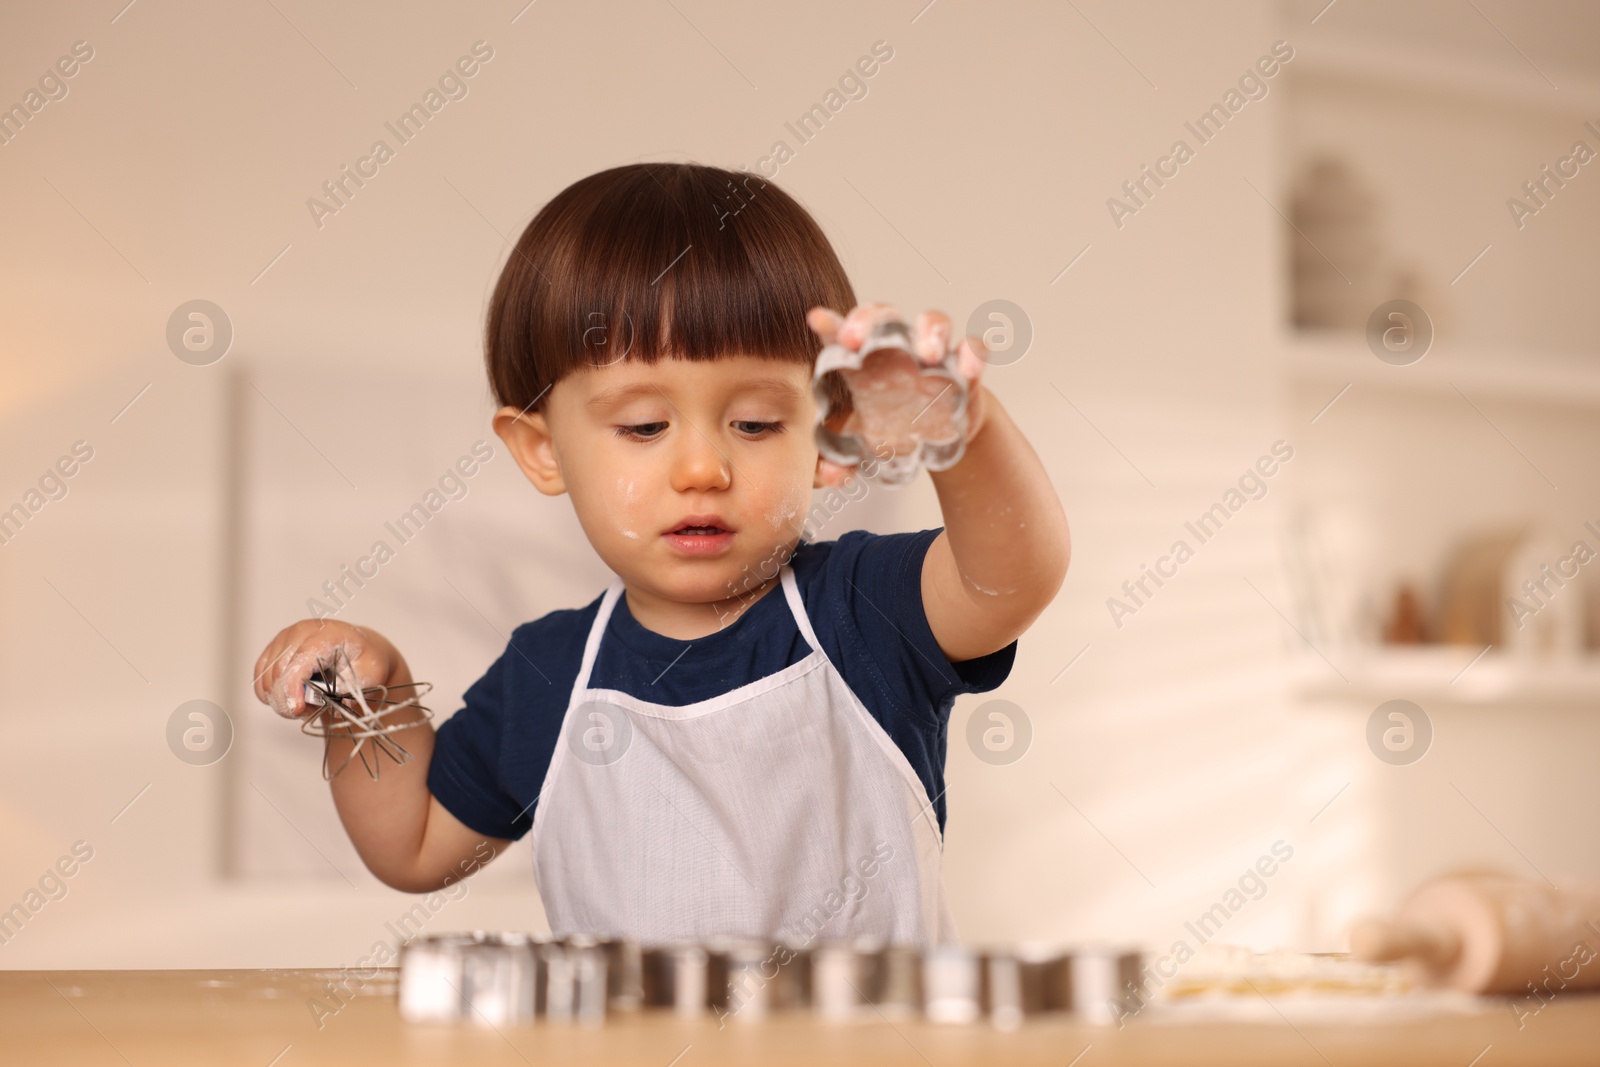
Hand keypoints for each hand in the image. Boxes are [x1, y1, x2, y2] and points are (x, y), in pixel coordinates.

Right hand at [252, 619, 401, 718]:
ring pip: (267, 679)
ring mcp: (283, 639)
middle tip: (310, 711)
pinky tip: (292, 697)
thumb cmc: (364, 658)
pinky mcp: (272, 650)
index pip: (300, 660)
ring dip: (282, 700)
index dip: (293, 687)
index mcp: (326, 634)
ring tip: (307, 704)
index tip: (296, 709)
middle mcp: (300, 632)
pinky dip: (271, 695)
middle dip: (290, 701)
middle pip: (278, 673)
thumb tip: (332, 701)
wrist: (357, 648)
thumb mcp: (371, 672)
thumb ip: (353, 686)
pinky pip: (260, 680)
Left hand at [806, 302, 989, 488]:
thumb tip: (829, 476)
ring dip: (930, 331)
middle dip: (869, 321)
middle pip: (883, 315)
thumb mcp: (862, 449)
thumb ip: (842, 461)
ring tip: (927, 355)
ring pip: (933, 322)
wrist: (936, 438)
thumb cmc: (889, 432)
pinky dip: (974, 354)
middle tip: (857, 340)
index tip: (817, 321)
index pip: (842, 334)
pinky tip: (969, 370)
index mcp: (862, 361)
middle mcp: (897, 348)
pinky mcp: (964, 366)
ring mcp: (932, 353)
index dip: (831, 324)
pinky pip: (973, 348)